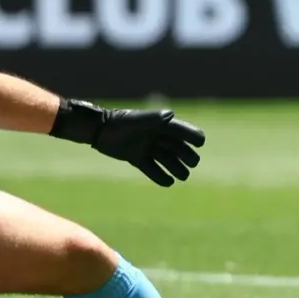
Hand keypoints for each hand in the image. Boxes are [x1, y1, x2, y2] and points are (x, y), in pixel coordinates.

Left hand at [52, 101, 204, 186]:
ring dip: (176, 167)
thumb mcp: (136, 121)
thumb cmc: (118, 123)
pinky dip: (160, 176)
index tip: (201, 143)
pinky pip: (151, 168)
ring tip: (184, 177)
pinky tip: (169, 183)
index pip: (181, 130)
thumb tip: (171, 114)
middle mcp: (154, 136)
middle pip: (176, 147)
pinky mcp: (136, 157)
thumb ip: (153, 118)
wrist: (97, 131)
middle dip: (187, 155)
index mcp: (158, 125)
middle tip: (193, 164)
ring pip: (166, 159)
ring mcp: (146, 147)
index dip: (192, 135)